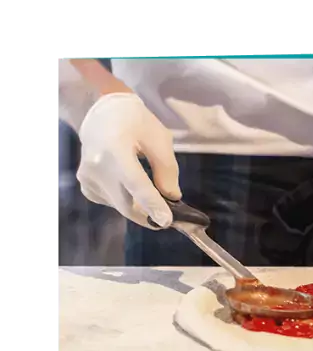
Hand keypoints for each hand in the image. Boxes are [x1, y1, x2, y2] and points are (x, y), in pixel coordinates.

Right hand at [76, 92, 180, 228]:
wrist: (104, 113)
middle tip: (167, 217)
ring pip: (120, 205)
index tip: (166, 221)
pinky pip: (111, 202)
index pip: (136, 184)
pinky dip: (126, 201)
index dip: (152, 205)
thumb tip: (172, 197)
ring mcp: (88, 177)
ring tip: (153, 197)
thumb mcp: (159, 139)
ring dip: (139, 207)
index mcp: (115, 149)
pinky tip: (132, 188)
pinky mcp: (85, 184)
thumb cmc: (136, 122)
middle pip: (126, 203)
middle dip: (149, 214)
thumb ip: (167, 169)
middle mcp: (96, 166)